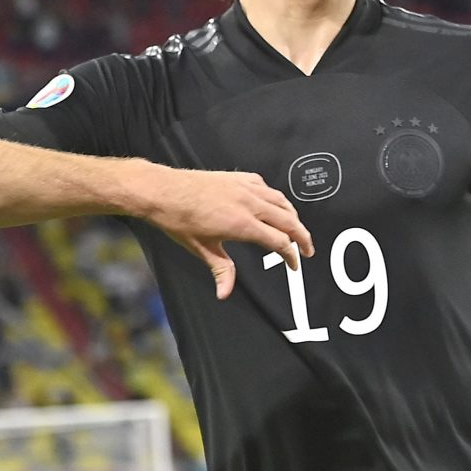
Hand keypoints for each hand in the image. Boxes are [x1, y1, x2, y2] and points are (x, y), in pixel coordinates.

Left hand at [139, 166, 314, 298]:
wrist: (162, 191)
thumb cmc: (178, 219)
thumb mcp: (201, 248)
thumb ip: (220, 270)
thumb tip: (225, 293)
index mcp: (243, 224)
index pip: (279, 242)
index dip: (291, 256)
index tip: (295, 265)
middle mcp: (249, 203)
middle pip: (289, 220)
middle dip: (302, 237)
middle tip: (307, 249)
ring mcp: (245, 188)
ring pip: (281, 201)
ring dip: (292, 216)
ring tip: (296, 228)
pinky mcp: (239, 177)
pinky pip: (266, 187)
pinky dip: (275, 198)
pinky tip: (273, 205)